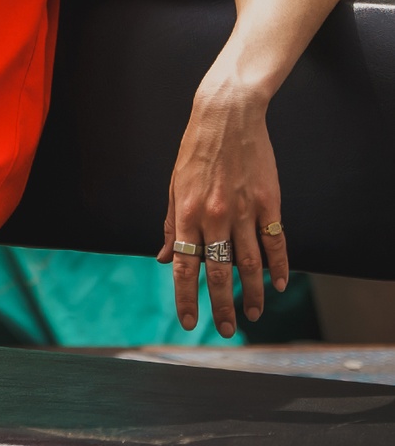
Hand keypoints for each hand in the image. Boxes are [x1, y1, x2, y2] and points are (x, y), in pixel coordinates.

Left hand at [156, 79, 289, 336]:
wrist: (226, 115)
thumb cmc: (195, 151)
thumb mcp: (174, 186)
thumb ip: (172, 226)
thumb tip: (165, 260)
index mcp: (186, 212)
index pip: (185, 266)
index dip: (186, 297)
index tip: (189, 322)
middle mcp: (214, 215)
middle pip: (218, 271)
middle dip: (222, 305)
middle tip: (227, 330)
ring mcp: (244, 209)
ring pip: (249, 262)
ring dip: (252, 292)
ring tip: (254, 314)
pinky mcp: (268, 201)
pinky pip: (275, 241)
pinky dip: (279, 265)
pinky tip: (278, 284)